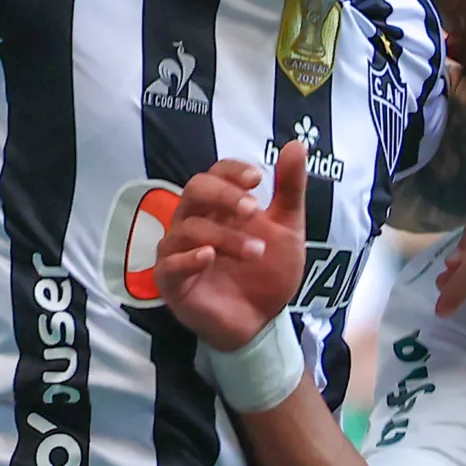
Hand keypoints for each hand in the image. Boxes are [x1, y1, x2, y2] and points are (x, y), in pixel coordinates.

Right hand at [156, 145, 308, 350]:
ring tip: (257, 251)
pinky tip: (210, 257)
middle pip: (194, 190)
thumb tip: (296, 144)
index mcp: (219, 206)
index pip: (214, 173)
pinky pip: (169, 264)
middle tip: (253, 209)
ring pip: (189, 229)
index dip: (231, 171)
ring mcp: (179, 251)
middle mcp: (194, 222)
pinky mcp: (172, 282)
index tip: (257, 179)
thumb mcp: (287, 228)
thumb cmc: (267, 271)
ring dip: (225, 236)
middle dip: (224, 195)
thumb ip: (289, 189)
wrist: (263, 321)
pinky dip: (189, 258)